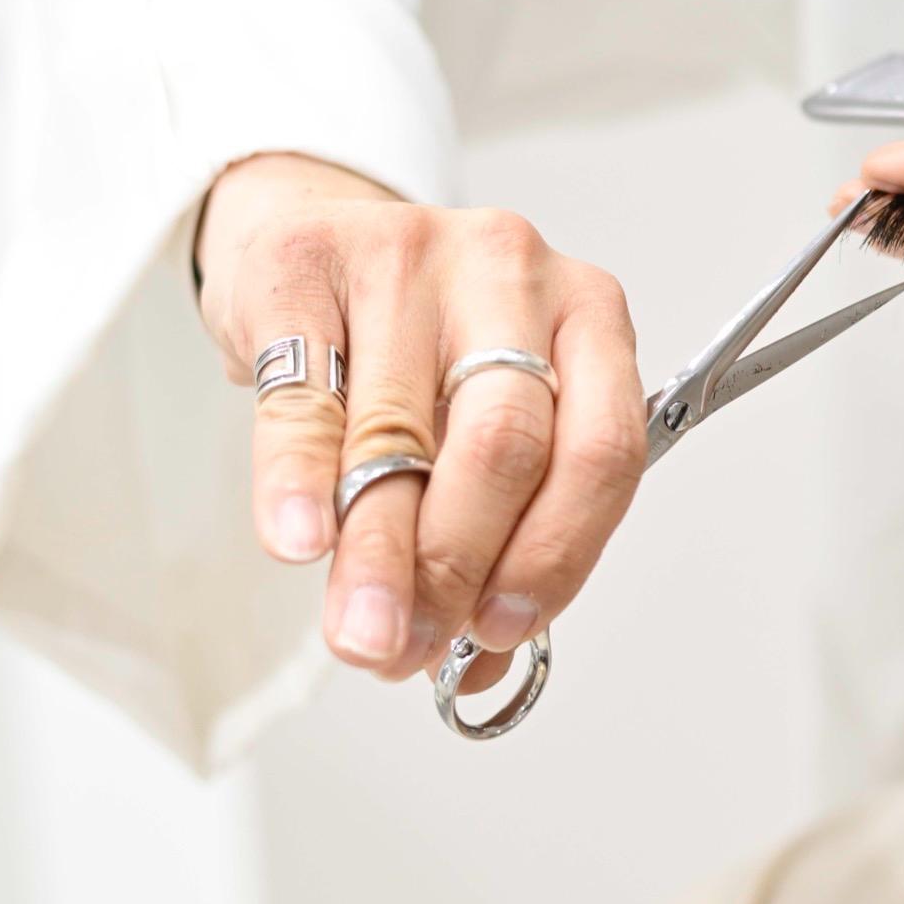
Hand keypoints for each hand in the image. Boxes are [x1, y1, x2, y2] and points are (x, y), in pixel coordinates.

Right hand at [195, 153, 648, 690]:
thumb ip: (500, 529)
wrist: (315, 240)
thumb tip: (477, 662)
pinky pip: (306, 394)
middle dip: (457, 565)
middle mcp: (516, 274)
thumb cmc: (420, 347)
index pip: (603, 450)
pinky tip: (300, 542)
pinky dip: (301, 482)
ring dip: (378, 553)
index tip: (502, 630)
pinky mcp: (309, 261)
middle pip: (505, 443)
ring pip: (402, 431)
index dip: (555, 554)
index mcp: (591, 318)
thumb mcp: (481, 418)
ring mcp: (413, 254)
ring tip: (360, 633)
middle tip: (410, 649)